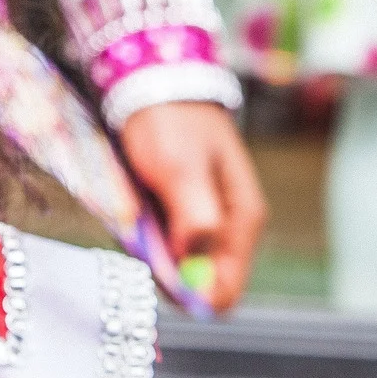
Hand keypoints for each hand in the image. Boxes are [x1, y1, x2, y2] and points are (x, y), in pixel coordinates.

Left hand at [117, 100, 266, 310]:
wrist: (154, 81)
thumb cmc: (171, 122)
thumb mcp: (181, 171)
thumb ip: (195, 221)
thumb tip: (196, 271)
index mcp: (242, 220)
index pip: (227, 289)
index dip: (194, 296)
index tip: (159, 276)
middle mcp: (228, 227)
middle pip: (200, 281)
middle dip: (168, 272)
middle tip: (142, 239)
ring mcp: (204, 220)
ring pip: (179, 264)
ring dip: (154, 254)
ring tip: (137, 216)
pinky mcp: (180, 213)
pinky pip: (164, 243)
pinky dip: (146, 238)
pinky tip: (135, 210)